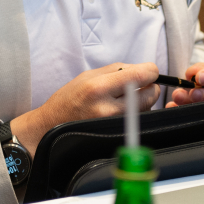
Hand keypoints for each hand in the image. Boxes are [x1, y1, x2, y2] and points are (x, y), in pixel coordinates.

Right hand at [10, 62, 159, 154]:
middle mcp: (109, 108)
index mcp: (99, 87)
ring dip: (143, 100)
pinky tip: (123, 110)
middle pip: (149, 94)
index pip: (140, 76)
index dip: (150, 71)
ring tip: (125, 98)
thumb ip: (117, 69)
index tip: (149, 71)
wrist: (53, 126)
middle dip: (150, 86)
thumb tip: (143, 69)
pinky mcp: (117, 134)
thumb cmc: (69, 99)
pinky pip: (138, 120)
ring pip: (146, 108)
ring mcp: (114, 124)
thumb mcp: (88, 75)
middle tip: (141, 84)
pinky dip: (137, 112)